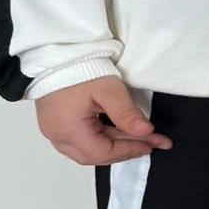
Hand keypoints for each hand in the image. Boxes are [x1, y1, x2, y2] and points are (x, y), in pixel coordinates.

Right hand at [35, 76, 172, 165]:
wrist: (56, 52)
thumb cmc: (78, 67)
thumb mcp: (108, 88)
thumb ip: (126, 113)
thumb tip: (145, 131)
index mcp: (68, 130)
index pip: (103, 153)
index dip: (130, 150)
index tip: (153, 143)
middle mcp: (57, 135)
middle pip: (96, 155)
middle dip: (126, 149)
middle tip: (151, 142)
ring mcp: (54, 130)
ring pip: (89, 149)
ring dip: (116, 144)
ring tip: (140, 137)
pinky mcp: (56, 123)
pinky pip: (81, 139)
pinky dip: (103, 137)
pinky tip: (119, 131)